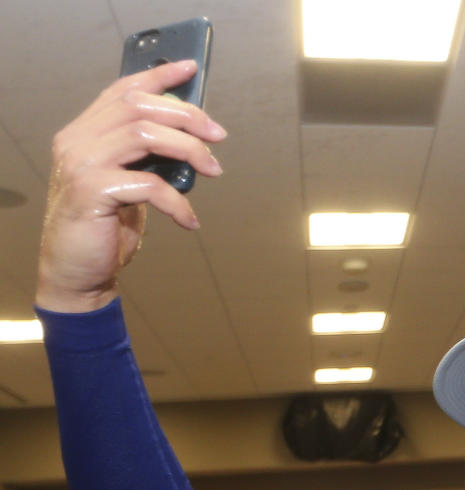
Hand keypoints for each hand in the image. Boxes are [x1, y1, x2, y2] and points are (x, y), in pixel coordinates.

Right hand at [37, 60, 226, 312]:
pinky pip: (147, 184)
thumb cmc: (105, 231)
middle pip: (138, 107)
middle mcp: (77, 141)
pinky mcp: (90, 191)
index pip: (123, 91)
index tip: (191, 69)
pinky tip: (189, 219)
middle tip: (218, 134)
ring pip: (144, 135)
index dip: (158, 76)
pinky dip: (176, 201)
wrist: (78, 274)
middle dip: (185, 115)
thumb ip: (145, 160)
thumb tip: (190, 141)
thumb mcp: (128, 187)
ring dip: (188, 148)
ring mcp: (80, 164)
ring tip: (213, 169)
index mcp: (85, 133)